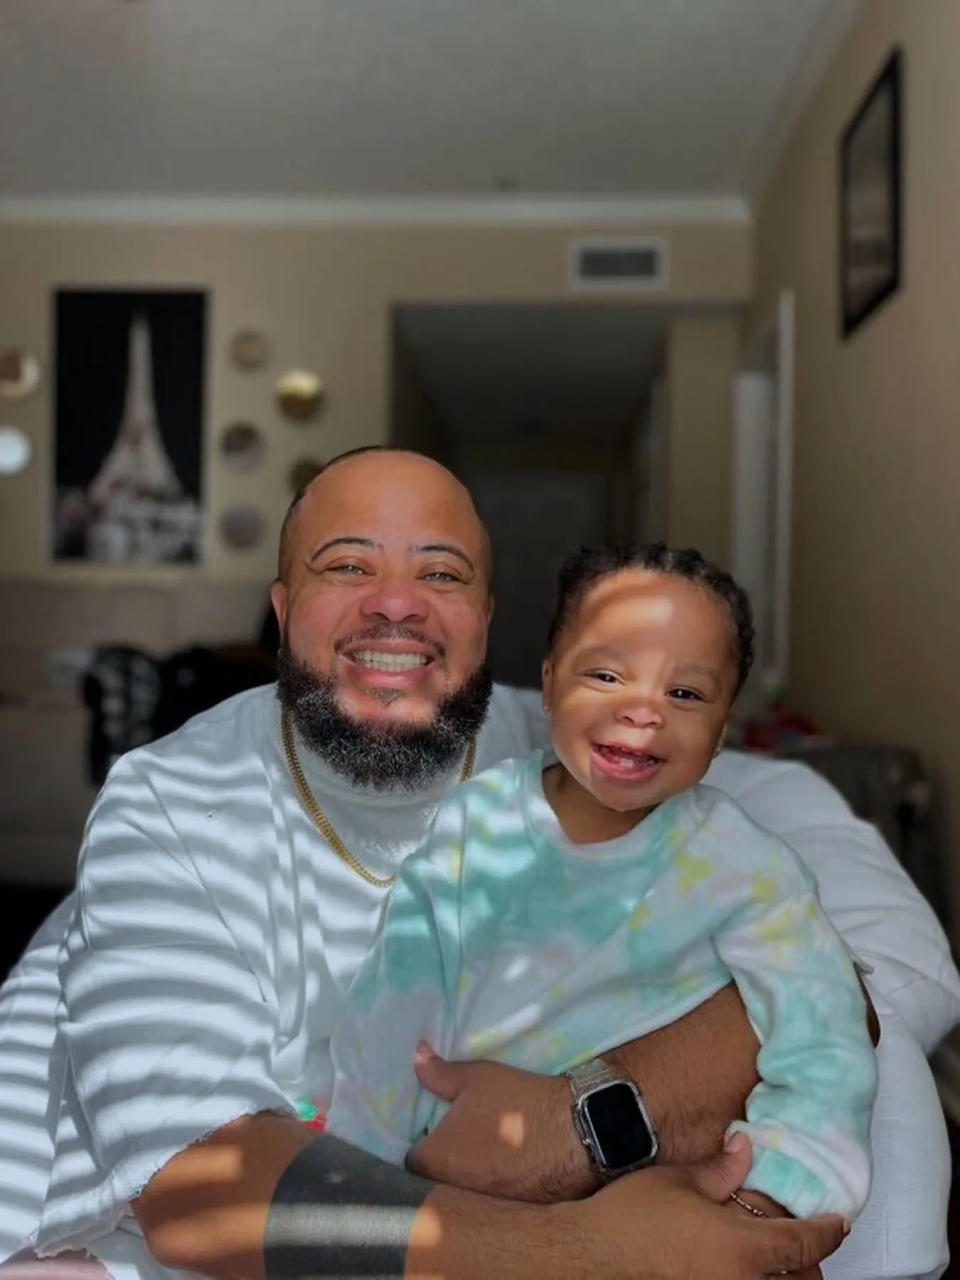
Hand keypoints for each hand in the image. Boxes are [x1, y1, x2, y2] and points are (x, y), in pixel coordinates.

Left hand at [406, 1042, 596, 1200]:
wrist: (576, 1131)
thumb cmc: (517, 1101)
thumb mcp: (476, 1077)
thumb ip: (439, 1073)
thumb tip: (415, 1056)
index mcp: (438, 1160)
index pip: (409, 1161)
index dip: (418, 1143)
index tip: (430, 1128)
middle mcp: (455, 1191)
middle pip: (436, 1179)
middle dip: (442, 1161)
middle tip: (456, 1137)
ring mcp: (485, 1205)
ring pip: (465, 1190)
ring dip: (469, 1173)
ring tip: (483, 1147)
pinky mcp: (513, 1211)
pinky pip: (493, 1197)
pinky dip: (495, 1183)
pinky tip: (508, 1163)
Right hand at [571, 1133, 846, 1279]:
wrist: (591, 1255)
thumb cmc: (633, 1216)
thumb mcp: (680, 1181)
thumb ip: (721, 1168)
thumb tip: (746, 1148)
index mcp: (744, 1251)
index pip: (804, 1245)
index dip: (827, 1232)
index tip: (836, 1221)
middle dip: (809, 1265)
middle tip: (807, 1243)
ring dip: (782, 1278)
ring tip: (777, 1262)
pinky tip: (739, 1268)